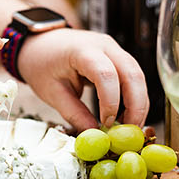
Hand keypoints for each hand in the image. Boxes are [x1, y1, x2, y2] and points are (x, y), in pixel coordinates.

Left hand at [15, 28, 148, 129]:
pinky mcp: (117, 56)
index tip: (106, 123)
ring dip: (138, 103)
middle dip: (136, 105)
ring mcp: (113, 49)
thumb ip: (73, 113)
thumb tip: (93, 133)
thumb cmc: (42, 65)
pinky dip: (133, 96)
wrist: (40, 44)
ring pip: (137, 76)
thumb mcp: (51, 92)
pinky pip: (132, 76)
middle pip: (133, 74)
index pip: (106, 75)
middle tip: (130, 130)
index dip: (111, 101)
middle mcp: (104, 46)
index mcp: (82, 50)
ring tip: (128, 126)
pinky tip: (126, 114)